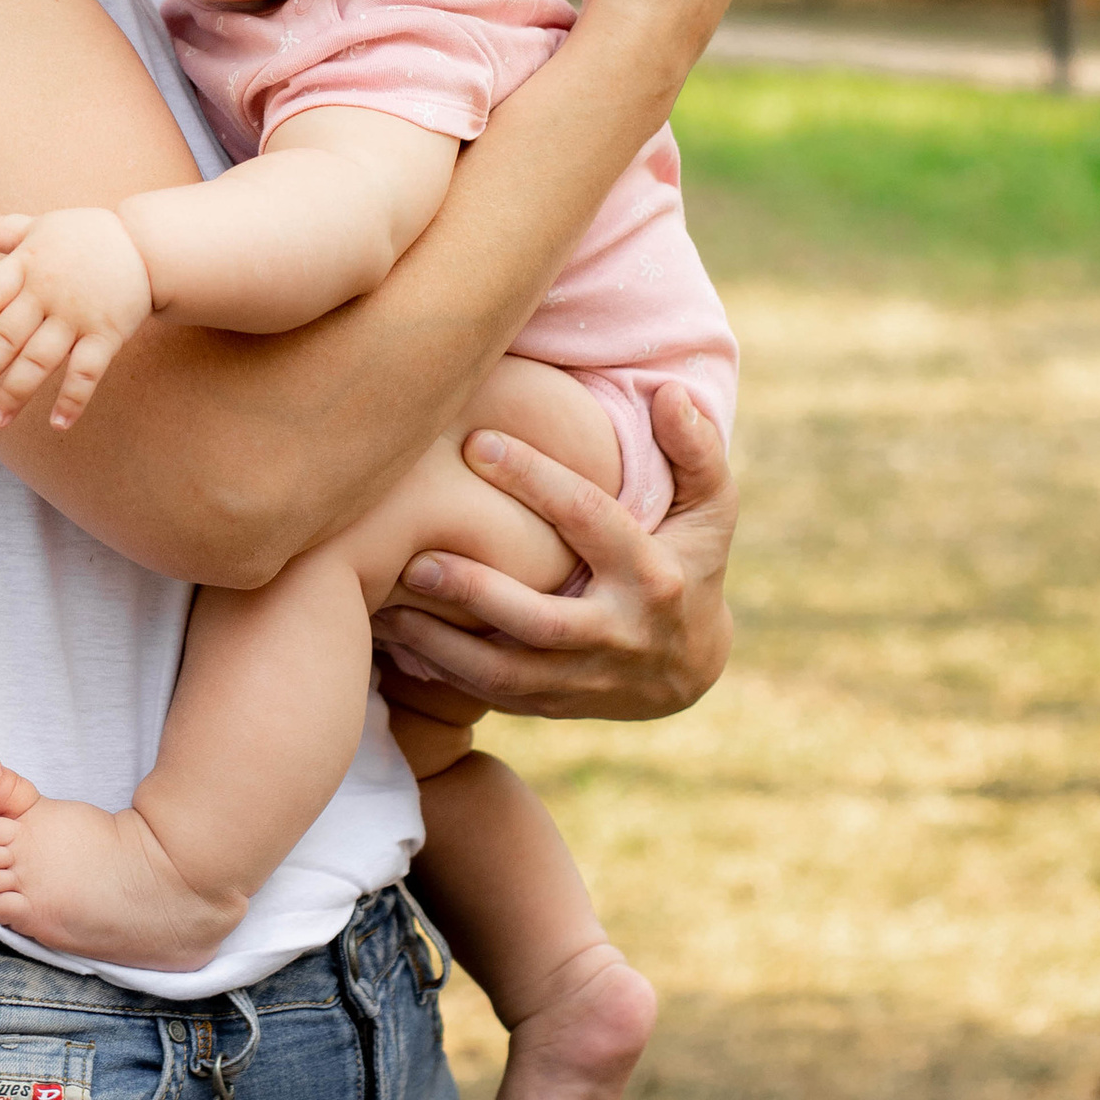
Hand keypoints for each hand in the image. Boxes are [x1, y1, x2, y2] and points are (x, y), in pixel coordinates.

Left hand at [0, 204, 155, 430]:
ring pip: (40, 360)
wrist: (147, 244)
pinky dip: (72, 398)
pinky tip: (57, 424)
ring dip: (16, 393)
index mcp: (27, 265)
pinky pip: (87, 371)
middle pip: (8, 335)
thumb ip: (0, 230)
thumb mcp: (39, 227)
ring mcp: (77, 316)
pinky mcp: (107, 334)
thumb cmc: (85, 237)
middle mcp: (47, 292)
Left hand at [373, 382, 735, 723]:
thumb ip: (696, 449)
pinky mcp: (553, 706)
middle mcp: (620, 635)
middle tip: (416, 557)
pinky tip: (395, 639)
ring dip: (441, 645)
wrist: (689, 666)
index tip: (476, 441)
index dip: (534, 479)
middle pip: (540, 621)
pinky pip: (491, 695)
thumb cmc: (690, 560)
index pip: (588, 519)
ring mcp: (585, 681)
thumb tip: (668, 393)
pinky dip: (440, 672)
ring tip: (388, 606)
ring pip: (505, 674)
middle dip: (476, 591)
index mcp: (653, 576)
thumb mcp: (711, 508)